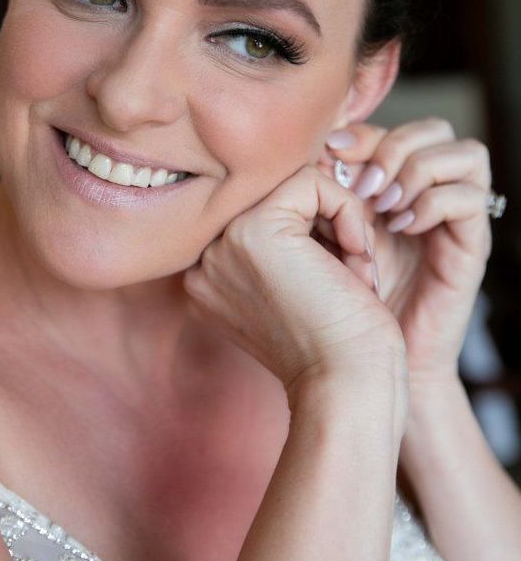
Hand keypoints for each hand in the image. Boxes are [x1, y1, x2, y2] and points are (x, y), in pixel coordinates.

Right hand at [182, 165, 405, 400]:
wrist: (348, 387)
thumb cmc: (342, 350)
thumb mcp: (303, 287)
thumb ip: (291, 241)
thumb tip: (316, 173)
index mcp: (209, 280)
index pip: (266, 218)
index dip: (316, 235)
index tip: (341, 279)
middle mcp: (204, 262)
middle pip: (279, 198)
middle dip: (329, 225)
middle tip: (354, 272)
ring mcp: (223, 244)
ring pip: (296, 185)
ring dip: (341, 220)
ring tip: (356, 269)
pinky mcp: (255, 229)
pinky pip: (312, 181)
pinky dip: (349, 212)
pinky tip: (357, 258)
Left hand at [323, 119, 491, 390]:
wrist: (367, 366)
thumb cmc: (334, 304)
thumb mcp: (318, 237)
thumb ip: (319, 193)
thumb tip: (315, 148)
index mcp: (391, 187)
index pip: (389, 128)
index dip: (361, 133)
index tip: (326, 153)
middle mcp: (429, 195)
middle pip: (434, 128)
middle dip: (392, 146)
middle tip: (360, 188)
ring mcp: (456, 219)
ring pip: (464, 152)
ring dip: (417, 172)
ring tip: (384, 208)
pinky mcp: (473, 246)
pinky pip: (470, 197)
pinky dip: (432, 204)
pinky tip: (401, 229)